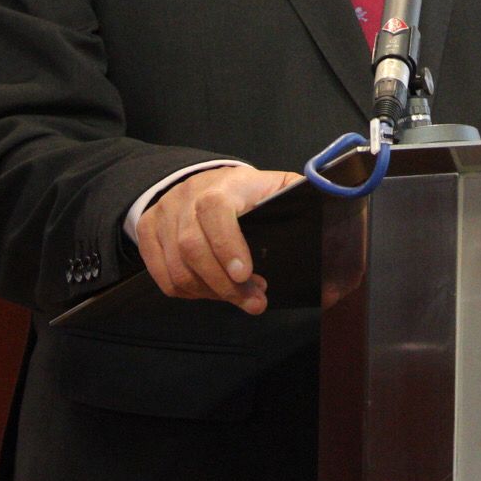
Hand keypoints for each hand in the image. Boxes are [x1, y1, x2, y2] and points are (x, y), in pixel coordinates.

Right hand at [137, 165, 298, 314]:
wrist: (200, 179)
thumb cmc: (246, 191)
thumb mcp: (274, 185)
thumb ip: (297, 197)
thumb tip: (331, 210)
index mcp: (224, 185)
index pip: (215, 209)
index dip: (227, 243)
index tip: (245, 273)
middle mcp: (186, 198)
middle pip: (192, 247)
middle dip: (224, 285)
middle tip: (254, 302)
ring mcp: (163, 216)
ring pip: (177, 268)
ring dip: (210, 293)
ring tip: (239, 298)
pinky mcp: (149, 234)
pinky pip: (164, 277)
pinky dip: (190, 293)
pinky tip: (212, 292)